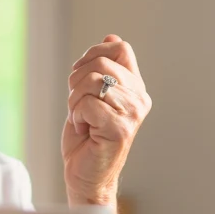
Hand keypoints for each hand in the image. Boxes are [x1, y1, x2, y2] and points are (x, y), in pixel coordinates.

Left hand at [63, 35, 151, 205]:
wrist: (86, 176)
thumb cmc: (87, 138)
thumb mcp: (92, 96)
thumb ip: (103, 69)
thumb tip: (111, 37)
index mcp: (135, 87)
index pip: (120, 48)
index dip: (93, 55)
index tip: (82, 78)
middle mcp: (139, 98)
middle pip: (101, 64)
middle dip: (76, 83)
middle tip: (79, 107)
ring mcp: (133, 114)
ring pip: (91, 83)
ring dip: (75, 103)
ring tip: (83, 121)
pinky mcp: (120, 129)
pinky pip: (87, 104)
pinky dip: (77, 116)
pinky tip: (85, 131)